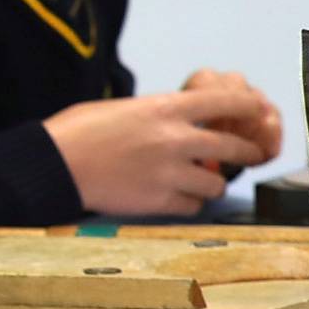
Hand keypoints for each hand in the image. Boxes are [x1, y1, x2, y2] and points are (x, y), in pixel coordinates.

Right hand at [43, 84, 278, 215]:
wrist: (52, 164)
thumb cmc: (76, 131)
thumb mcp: (122, 108)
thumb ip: (156, 114)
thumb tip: (177, 122)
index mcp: (164, 109)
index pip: (226, 102)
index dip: (248, 107)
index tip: (256, 110)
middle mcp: (174, 139)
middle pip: (234, 148)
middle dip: (244, 153)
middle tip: (244, 155)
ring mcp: (169, 173)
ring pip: (217, 183)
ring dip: (210, 182)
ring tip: (195, 181)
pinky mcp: (159, 201)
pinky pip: (193, 206)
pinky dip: (188, 202)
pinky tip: (172, 196)